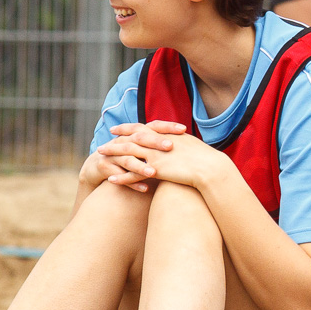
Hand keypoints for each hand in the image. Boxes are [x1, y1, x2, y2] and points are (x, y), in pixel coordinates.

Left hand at [95, 122, 230, 190]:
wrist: (210, 168)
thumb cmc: (205, 159)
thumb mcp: (190, 144)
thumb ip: (177, 142)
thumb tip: (175, 142)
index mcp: (165, 134)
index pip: (141, 128)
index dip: (126, 128)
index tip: (115, 129)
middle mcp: (157, 142)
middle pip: (130, 140)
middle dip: (114, 142)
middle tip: (101, 145)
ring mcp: (155, 156)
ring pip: (128, 154)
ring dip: (112, 156)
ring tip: (100, 160)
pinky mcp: (155, 170)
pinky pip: (133, 174)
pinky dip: (121, 177)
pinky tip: (110, 180)